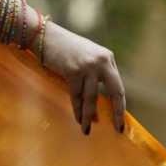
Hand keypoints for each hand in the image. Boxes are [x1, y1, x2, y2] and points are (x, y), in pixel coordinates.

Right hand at [40, 22, 125, 136]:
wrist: (45, 36)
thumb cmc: (64, 49)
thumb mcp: (86, 57)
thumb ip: (96, 73)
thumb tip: (99, 101)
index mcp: (108, 58)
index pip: (118, 86)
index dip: (120, 105)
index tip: (120, 120)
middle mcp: (102, 61)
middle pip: (116, 91)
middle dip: (117, 112)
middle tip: (118, 129)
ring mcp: (89, 66)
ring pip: (92, 98)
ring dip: (89, 115)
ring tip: (87, 129)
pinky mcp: (74, 70)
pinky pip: (77, 96)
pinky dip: (77, 109)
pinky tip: (78, 119)